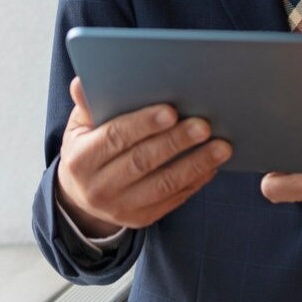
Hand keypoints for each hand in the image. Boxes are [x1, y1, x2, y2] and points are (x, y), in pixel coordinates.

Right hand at [56, 76, 231, 234]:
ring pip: (163, 184)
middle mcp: (97, 188)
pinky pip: (173, 199)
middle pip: (142, 162)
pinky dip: (195, 181)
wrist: (81, 196)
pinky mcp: (140, 219)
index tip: (171, 111)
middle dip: (176, 142)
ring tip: (221, 146)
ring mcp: (120, 208)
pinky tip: (212, 165)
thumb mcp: (79, 127)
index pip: (114, 138)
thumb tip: (82, 82)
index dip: (143, 124)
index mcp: (80, 159)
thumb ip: (88, 105)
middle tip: (204, 125)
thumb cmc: (88, 148)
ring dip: (195, 164)